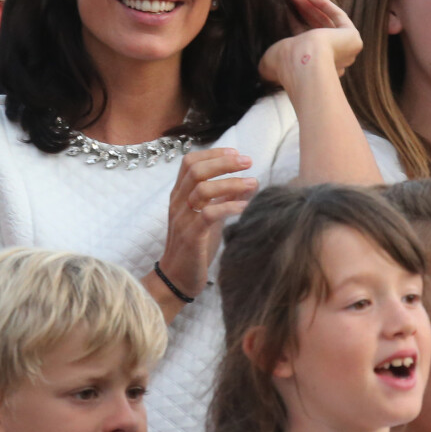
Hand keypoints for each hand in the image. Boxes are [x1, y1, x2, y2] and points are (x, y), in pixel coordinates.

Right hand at [157, 147, 256, 300]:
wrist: (177, 279)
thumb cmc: (196, 247)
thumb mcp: (210, 218)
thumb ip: (224, 199)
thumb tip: (250, 183)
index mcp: (180, 195)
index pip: (190, 162)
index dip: (213, 154)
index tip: (236, 153)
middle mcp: (178, 203)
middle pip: (196, 170)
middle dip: (224, 162)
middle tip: (248, 162)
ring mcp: (182, 219)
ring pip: (202, 189)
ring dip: (231, 183)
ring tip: (253, 183)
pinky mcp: (191, 236)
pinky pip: (209, 214)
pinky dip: (230, 207)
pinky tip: (246, 208)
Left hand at [259, 0, 362, 86]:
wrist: (304, 66)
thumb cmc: (285, 66)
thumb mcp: (271, 61)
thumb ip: (270, 59)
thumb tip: (260, 66)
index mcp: (313, 70)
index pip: (306, 42)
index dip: (295, 23)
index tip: (285, 9)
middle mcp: (332, 62)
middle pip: (317, 29)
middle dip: (303, 10)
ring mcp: (344, 51)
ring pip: (326, 21)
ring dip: (310, 5)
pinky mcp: (352, 38)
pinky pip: (338, 16)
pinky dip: (323, 3)